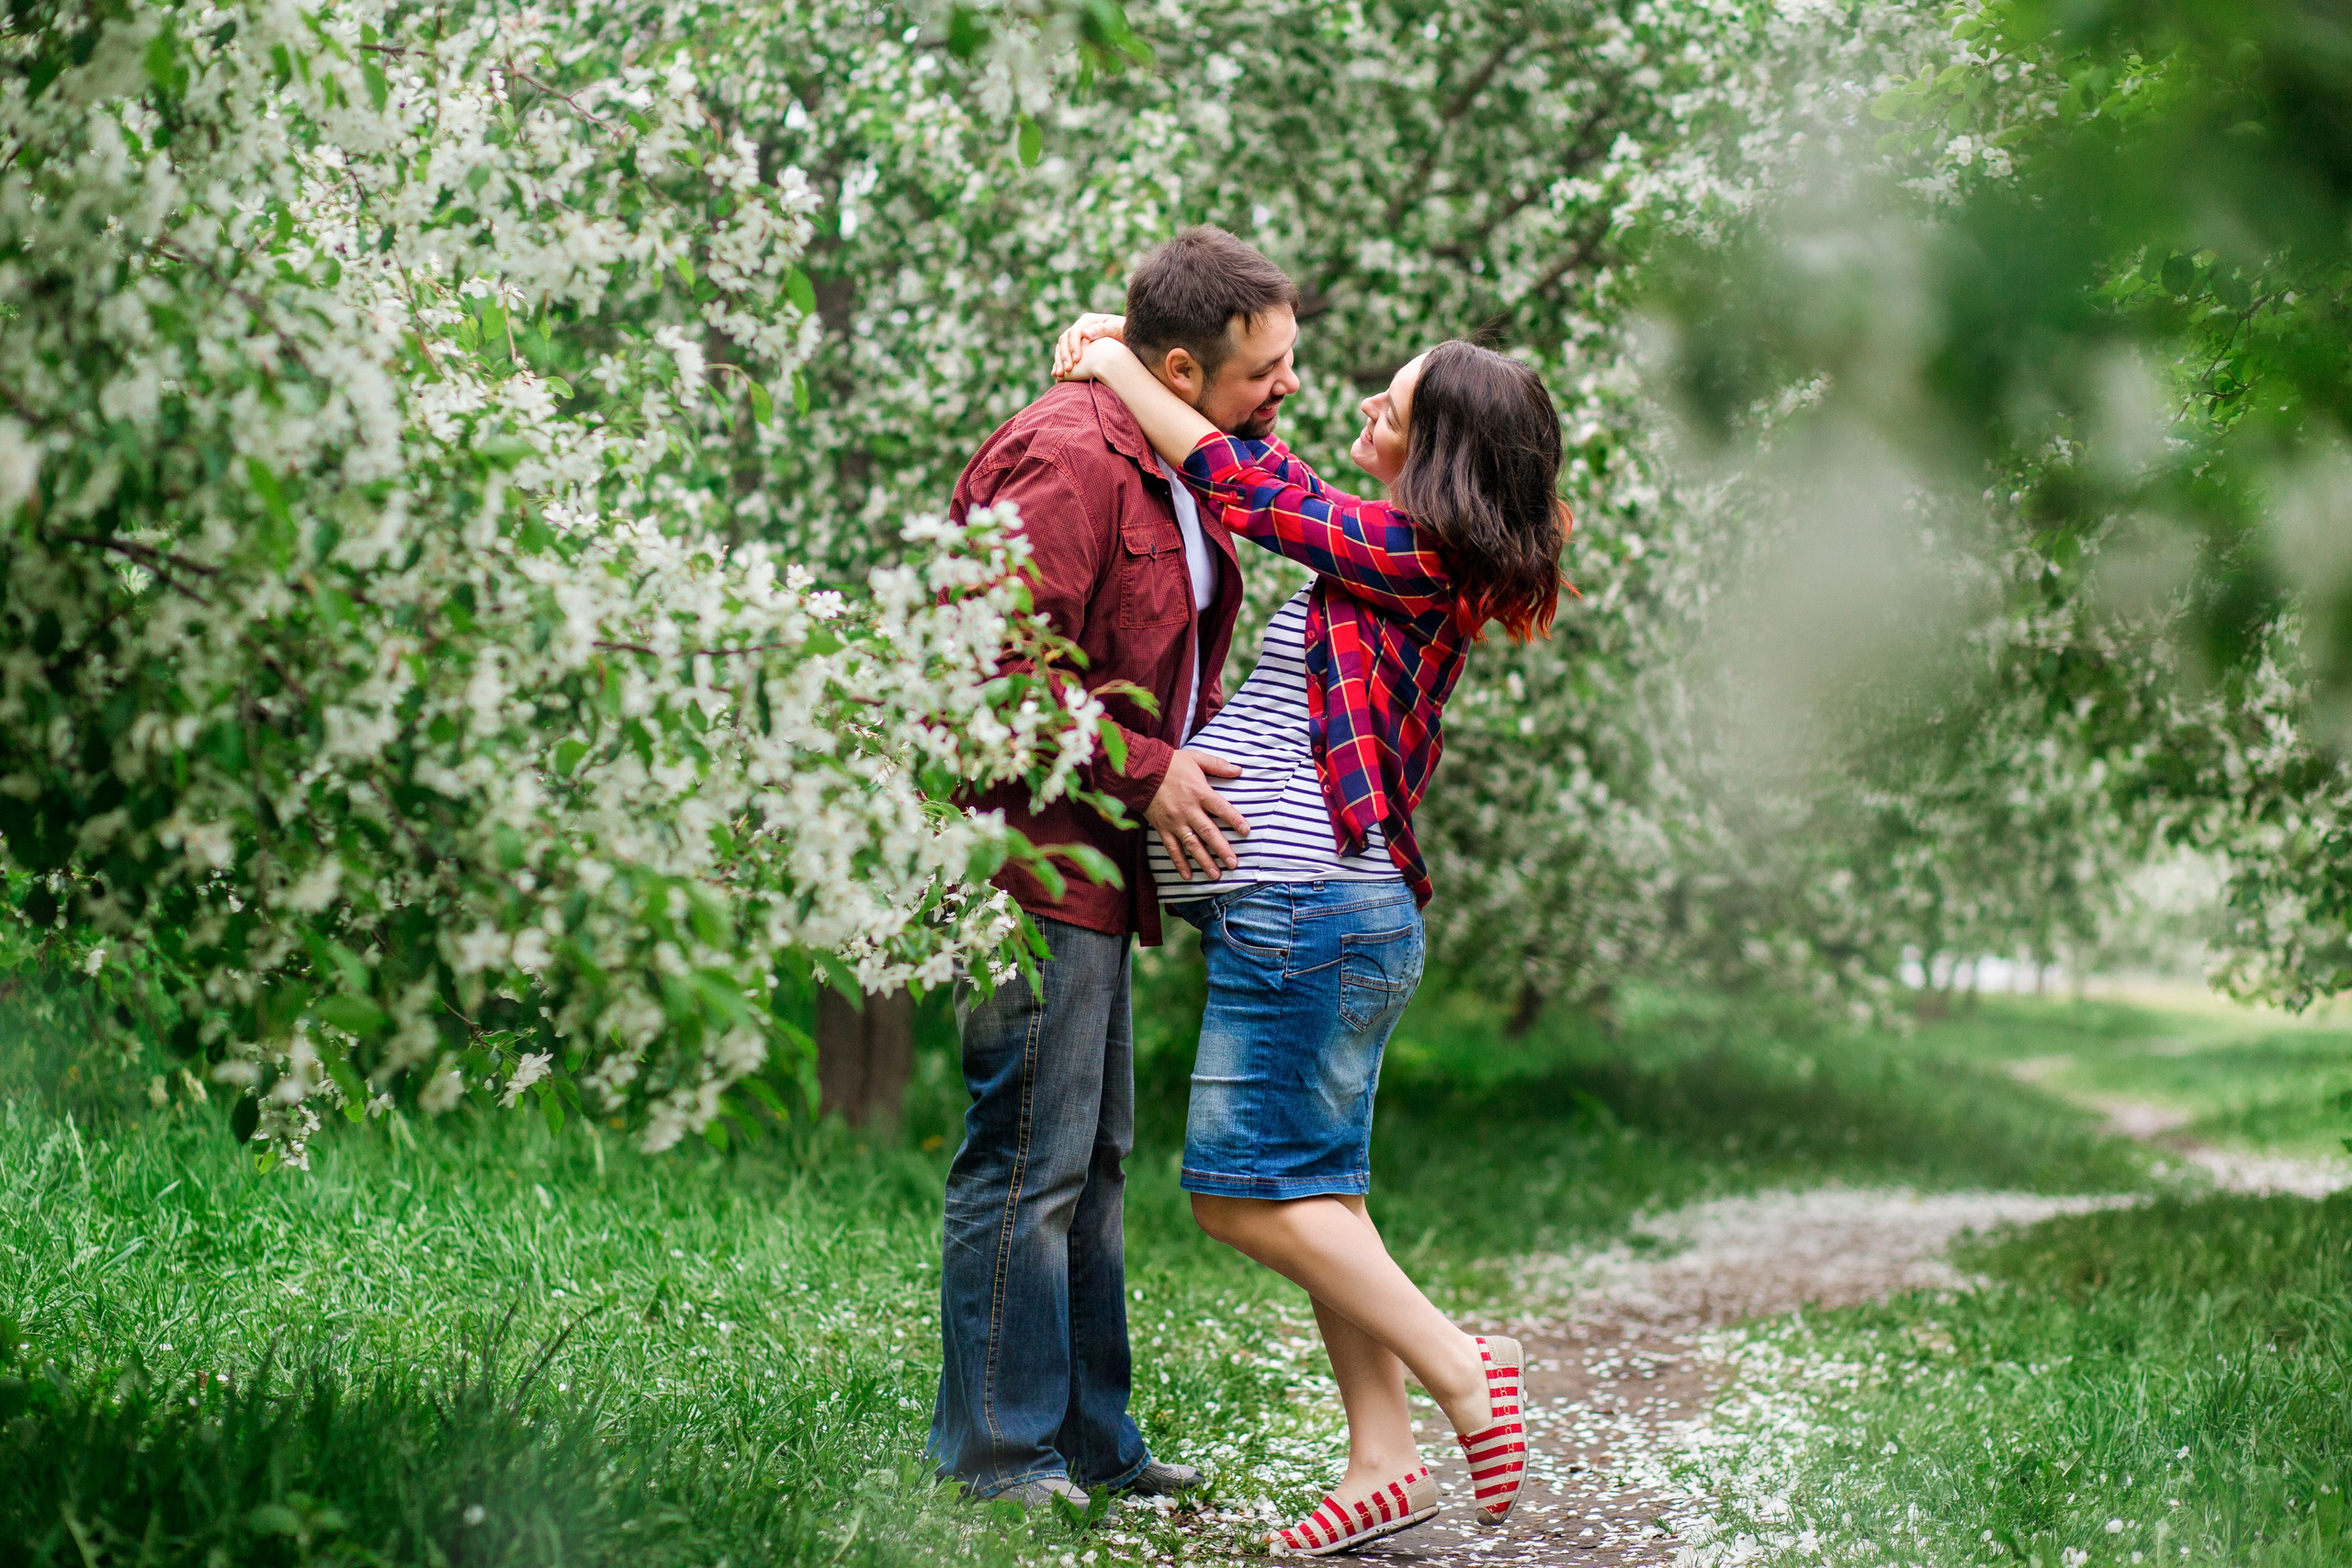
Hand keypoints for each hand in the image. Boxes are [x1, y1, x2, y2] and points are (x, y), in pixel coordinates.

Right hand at [1057, 335, 1139, 385]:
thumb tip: (1085, 334)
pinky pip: (1063, 356)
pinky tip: (1058, 375)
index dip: (1073, 345)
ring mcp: (1077, 339)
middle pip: (1065, 339)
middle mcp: (1080, 328)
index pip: (1074, 332)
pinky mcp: (1076, 349)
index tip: (1077, 359)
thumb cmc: (1126, 333)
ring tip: (1060, 374)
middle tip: (1068, 369)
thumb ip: (1104, 330)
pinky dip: (1059, 364)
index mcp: (1088, 321)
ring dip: (1059, 361)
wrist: (1129, 341)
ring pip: (1061, 348)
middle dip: (1064, 355)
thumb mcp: (1118, 329)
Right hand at [1145, 748, 1248, 880]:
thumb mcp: (1196, 758)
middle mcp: (1188, 810)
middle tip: (1234, 864)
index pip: (1222, 808)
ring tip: (1216, 875)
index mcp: (1199, 792)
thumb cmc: (1171, 763)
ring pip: (1192, 845)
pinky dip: (1179, 863)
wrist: (1142, 771)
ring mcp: (1175, 822)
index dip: (1235, 820)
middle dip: (1222, 850)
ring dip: (1204, 861)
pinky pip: (1172, 848)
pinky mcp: (1162, 828)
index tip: (1246, 832)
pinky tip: (1188, 876)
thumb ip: (1218, 765)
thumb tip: (1239, 770)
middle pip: (1209, 833)